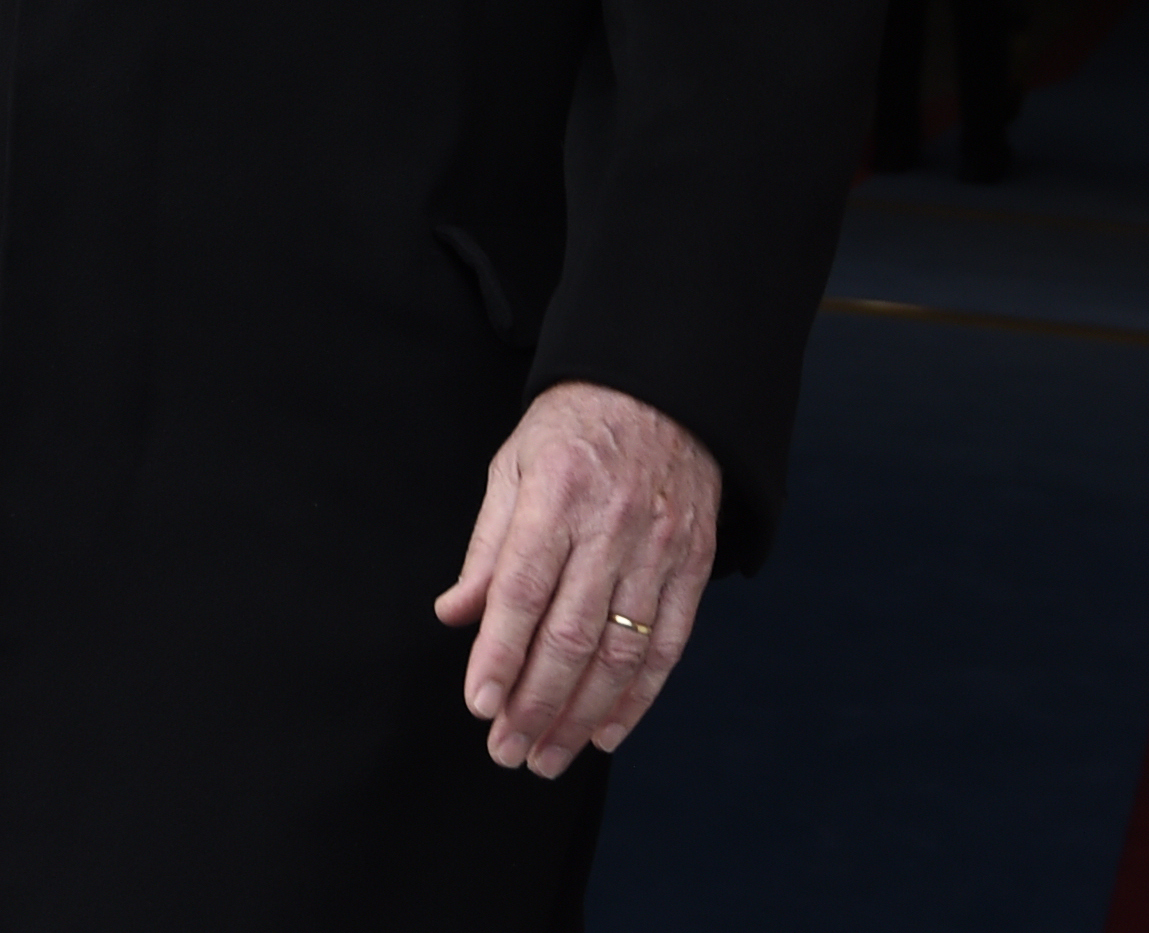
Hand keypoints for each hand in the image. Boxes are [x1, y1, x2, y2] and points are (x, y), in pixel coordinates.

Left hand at [434, 381, 719, 778]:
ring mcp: (659, 550)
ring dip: (582, 716)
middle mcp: (612, 528)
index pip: (522, 591)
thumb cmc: (571, 431)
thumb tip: (455, 616)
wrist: (661, 392)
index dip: (500, 655)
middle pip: (571, 635)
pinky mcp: (693, 567)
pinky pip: (669, 647)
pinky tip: (607, 733)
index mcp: (557, 496)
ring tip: (547, 756)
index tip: (478, 705)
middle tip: (506, 750)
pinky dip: (638, 698)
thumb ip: (486, 548)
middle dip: (536, 703)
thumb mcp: (512, 468)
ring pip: (621, 653)